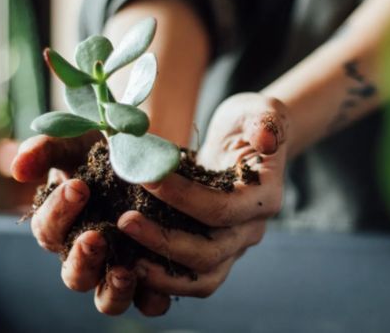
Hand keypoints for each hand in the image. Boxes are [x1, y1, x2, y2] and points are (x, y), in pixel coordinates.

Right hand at [11, 130, 171, 315]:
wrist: (159, 162)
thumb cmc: (109, 153)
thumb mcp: (79, 142)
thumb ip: (47, 149)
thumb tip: (18, 168)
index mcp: (63, 229)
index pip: (48, 231)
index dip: (58, 212)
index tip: (77, 186)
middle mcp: (88, 258)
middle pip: (73, 276)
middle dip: (82, 258)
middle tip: (94, 236)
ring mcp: (119, 272)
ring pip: (106, 301)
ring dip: (112, 289)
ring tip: (124, 270)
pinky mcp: (153, 282)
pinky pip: (149, 303)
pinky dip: (151, 298)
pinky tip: (158, 283)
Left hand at [116, 93, 288, 298]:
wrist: (246, 144)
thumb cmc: (248, 123)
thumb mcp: (259, 110)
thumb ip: (264, 121)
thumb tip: (265, 140)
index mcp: (265, 198)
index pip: (223, 209)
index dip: (183, 198)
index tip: (145, 178)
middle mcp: (251, 230)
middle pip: (210, 254)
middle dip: (164, 240)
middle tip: (124, 221)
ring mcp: (233, 248)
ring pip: (202, 279)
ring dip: (161, 273)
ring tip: (124, 258)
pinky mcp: (213, 254)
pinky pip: (190, 279)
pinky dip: (161, 278)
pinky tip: (129, 262)